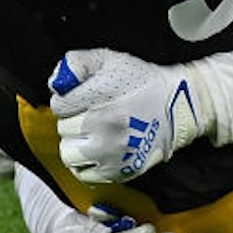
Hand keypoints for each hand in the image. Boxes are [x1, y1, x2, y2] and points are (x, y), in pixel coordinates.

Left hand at [50, 48, 214, 183]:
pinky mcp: (117, 170)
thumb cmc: (143, 82)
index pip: (59, 105)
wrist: (177, 107)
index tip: (84, 99)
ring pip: (69, 153)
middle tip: (92, 115)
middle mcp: (102, 127)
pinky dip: (87, 163)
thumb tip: (56, 82)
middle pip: (63, 129)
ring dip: (77, 143)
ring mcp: (109, 153)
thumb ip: (77, 63)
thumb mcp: (111, 59)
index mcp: (99, 98)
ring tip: (92, 134)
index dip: (69, 100)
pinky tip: (98, 150)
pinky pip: (83, 173)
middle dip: (74, 120)